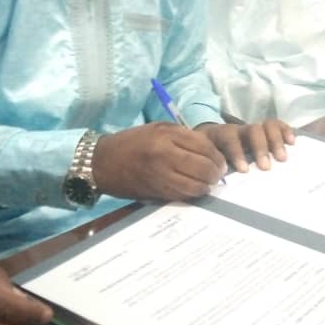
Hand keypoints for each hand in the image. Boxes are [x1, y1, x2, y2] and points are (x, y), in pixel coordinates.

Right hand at [91, 122, 226, 199]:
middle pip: (203, 167)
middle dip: (216, 173)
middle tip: (218, 174)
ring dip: (207, 186)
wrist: (103, 161)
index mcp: (166, 135)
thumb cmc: (132, 142)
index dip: (217, 157)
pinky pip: (181, 195)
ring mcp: (160, 175)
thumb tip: (210, 152)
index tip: (221, 162)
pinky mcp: (155, 191)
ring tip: (209, 184)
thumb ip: (183, 137)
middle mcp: (164, 154)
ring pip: (195, 185)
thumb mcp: (158, 129)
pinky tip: (195, 190)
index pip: (204, 147)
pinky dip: (193, 194)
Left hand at [195, 120, 294, 171]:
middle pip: (253, 130)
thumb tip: (214, 186)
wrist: (211, 137)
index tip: (244, 170)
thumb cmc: (211, 154)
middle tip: (266, 167)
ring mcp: (254, 127)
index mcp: (222, 135)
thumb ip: (211, 168)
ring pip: (267, 126)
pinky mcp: (265, 129)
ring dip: (275, 141)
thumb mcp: (207, 159)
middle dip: (260, 148)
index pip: (230, 139)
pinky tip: (292, 143)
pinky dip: (285, 131)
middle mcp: (241, 129)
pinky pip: (277, 124)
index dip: (237, 153)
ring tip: (282, 158)